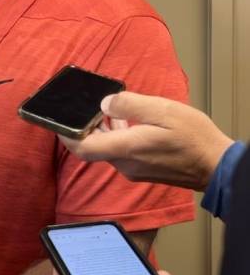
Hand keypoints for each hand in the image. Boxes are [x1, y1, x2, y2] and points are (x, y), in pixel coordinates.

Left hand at [58, 91, 234, 190]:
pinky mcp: (141, 170)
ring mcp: (132, 169)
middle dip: (84, 126)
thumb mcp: (163, 111)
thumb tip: (105, 103)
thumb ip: (131, 105)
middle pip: (92, 146)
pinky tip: (127, 121)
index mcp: (125, 148)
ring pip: (106, 148)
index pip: (82, 147)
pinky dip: (116, 136)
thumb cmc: (194, 139)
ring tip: (108, 108)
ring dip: (102, 130)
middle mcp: (124, 163)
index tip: (56, 120)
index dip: (65, 134)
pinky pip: (119, 152)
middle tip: (83, 106)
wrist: (218, 166)